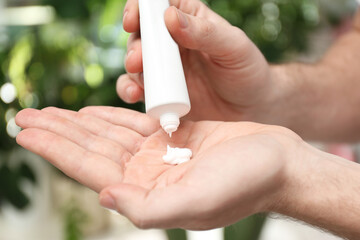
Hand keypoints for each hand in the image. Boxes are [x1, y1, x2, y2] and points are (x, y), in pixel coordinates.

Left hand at [15, 106, 301, 228]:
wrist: (277, 161)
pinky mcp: (172, 135)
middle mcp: (148, 174)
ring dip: (76, 122)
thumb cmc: (247, 182)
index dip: (56, 150)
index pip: (90, 169)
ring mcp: (158, 154)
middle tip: (25, 115)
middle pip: (91, 150)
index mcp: (149, 192)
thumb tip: (106, 196)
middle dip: (57, 132)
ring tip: (48, 112)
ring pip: (106, 135)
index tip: (26, 132)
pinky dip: (107, 117)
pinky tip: (89, 113)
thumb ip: (149, 208)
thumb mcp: (199, 202)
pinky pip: (130, 124)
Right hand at [118, 0, 270, 120]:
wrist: (250, 108)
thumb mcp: (233, 47)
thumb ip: (205, 32)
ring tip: (138, 78)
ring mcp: (165, 68)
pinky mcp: (162, 91)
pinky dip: (131, 90)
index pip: (159, 5)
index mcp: (190, 20)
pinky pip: (138, 88)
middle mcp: (173, 42)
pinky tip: (135, 95)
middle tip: (138, 60)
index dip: (141, 8)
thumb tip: (171, 17)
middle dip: (135, 44)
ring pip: (136, 61)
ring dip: (132, 68)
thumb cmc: (246, 71)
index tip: (134, 20)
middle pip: (143, 34)